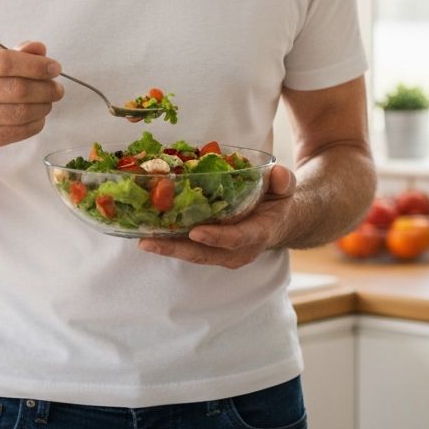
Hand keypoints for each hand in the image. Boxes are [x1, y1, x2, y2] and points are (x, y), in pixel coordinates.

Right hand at [0, 40, 62, 157]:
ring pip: (20, 112)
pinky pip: (18, 132)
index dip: (35, 65)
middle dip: (45, 88)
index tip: (55, 68)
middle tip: (57, 89)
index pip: (5, 61)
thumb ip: (17, 54)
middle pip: (17, 88)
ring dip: (43, 107)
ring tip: (48, 102)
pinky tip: (38, 117)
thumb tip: (40, 48)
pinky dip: (36, 124)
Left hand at [137, 165, 296, 268]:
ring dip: (168, 248)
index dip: (217, 237)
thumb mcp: (285, 188)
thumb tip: (278, 174)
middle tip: (150, 241)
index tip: (196, 232)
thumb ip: (284, 181)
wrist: (278, 222)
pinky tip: (148, 233)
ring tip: (143, 240)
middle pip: (205, 253)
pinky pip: (189, 248)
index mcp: (258, 233)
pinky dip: (170, 242)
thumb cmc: (277, 202)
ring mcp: (223, 253)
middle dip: (177, 249)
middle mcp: (238, 249)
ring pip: (193, 254)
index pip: (236, 239)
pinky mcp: (210, 249)